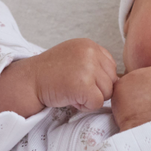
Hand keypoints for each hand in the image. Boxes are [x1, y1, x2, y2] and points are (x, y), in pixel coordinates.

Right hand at [0, 38, 118, 116]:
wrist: (28, 81)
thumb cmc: (51, 74)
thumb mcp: (76, 58)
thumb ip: (96, 64)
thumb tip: (122, 80)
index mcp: (90, 45)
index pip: (111, 68)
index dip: (96, 80)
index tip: (77, 79)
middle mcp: (90, 52)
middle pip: (112, 81)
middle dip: (95, 89)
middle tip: (73, 86)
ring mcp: (87, 67)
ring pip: (107, 93)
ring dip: (90, 98)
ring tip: (71, 91)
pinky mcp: (84, 84)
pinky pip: (97, 103)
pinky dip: (84, 106)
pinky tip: (70, 97)